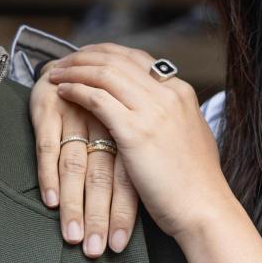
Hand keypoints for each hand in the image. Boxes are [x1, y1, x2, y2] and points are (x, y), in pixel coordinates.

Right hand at [30, 61, 139, 256]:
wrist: (67, 68)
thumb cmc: (97, 109)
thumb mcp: (123, 128)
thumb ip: (135, 158)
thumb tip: (154, 205)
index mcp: (129, 128)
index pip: (129, 177)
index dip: (124, 213)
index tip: (120, 246)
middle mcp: (104, 124)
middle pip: (104, 177)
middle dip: (100, 217)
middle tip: (95, 250)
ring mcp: (77, 116)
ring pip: (77, 167)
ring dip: (75, 205)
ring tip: (72, 238)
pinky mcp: (49, 112)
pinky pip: (49, 147)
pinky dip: (50, 175)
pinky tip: (52, 200)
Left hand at [46, 44, 244, 243]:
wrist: (205, 209)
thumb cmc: (197, 184)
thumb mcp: (192, 137)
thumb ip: (174, 118)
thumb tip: (163, 114)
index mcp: (181, 93)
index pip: (137, 58)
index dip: (106, 53)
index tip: (86, 57)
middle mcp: (168, 94)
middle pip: (118, 58)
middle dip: (85, 56)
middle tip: (64, 61)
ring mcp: (152, 110)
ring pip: (104, 72)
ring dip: (75, 70)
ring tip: (56, 74)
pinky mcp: (135, 131)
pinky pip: (97, 98)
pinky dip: (76, 90)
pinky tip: (62, 93)